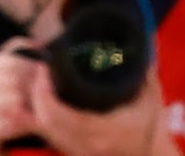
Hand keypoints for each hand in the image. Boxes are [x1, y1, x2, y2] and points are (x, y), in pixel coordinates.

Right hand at [0, 45, 36, 154]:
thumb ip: (18, 52)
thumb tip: (39, 45)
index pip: (13, 61)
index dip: (32, 68)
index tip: (41, 74)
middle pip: (15, 81)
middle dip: (33, 87)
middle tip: (41, 92)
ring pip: (15, 101)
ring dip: (30, 105)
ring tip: (34, 105)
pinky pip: (11, 122)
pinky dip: (22, 122)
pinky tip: (24, 121)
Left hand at [28, 60, 166, 155]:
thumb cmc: (148, 127)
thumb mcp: (151, 98)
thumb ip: (145, 71)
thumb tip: (145, 39)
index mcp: (101, 131)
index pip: (60, 115)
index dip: (45, 93)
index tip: (45, 67)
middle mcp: (84, 144)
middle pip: (46, 122)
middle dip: (36, 94)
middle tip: (40, 69)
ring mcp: (75, 151)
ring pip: (44, 131)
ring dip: (34, 107)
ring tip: (35, 81)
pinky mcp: (71, 151)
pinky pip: (48, 135)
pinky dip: (39, 118)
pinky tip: (33, 104)